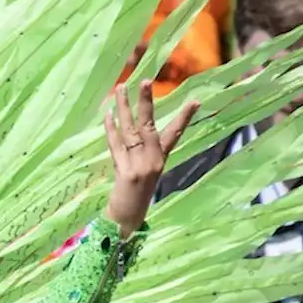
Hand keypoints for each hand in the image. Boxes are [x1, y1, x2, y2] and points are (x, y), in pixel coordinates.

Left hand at [103, 79, 197, 237]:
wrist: (127, 221)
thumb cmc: (134, 198)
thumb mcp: (144, 174)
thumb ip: (140, 153)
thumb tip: (130, 129)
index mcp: (160, 160)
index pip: (174, 135)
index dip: (184, 118)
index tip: (195, 101)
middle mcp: (152, 160)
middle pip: (149, 126)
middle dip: (146, 102)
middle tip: (145, 81)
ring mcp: (139, 165)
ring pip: (130, 130)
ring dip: (124, 108)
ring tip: (120, 88)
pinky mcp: (126, 172)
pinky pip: (115, 145)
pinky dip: (110, 129)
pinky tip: (107, 114)